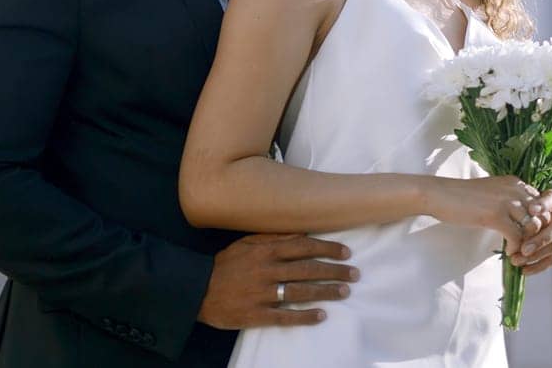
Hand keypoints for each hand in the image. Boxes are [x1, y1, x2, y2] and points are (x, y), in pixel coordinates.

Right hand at [197, 234, 358, 329]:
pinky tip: (321, 316)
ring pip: (301, 292)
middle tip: (354, 274)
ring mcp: (262, 294)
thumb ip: (272, 238)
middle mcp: (267, 270)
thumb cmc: (225, 265)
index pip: (304, 247)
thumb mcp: (246, 243)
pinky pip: (285, 316)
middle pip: (308, 270)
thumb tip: (300, 233)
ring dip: (326, 292)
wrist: (197, 290)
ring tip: (344, 292)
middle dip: (334, 271)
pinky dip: (305, 317)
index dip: (327, 249)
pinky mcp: (257, 314)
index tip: (346, 253)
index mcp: (265, 251)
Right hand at [424, 175, 548, 255]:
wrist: (439, 194)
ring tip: (519, 254)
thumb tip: (521, 220)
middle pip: (543, 216)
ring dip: (529, 245)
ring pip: (533, 227)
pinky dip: (516, 248)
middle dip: (539, 236)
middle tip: (528, 249)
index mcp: (516, 183)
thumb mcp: (492, 193)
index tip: (531, 237)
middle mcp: (515, 189)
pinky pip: (517, 236)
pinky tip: (508, 253)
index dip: (540, 223)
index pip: (543, 204)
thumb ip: (509, 202)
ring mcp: (506, 201)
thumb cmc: (462, 197)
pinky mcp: (495, 215)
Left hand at [514, 190, 551, 275]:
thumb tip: (519, 209)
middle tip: (524, 249)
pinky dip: (537, 266)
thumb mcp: (514, 203)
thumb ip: (518, 204)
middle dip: (540, 239)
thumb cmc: (513, 209)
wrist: (511, 221)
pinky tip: (523, 270)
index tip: (531, 210)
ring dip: (536, 255)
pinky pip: (550, 260)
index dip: (544, 205)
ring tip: (516, 260)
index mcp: (550, 202)